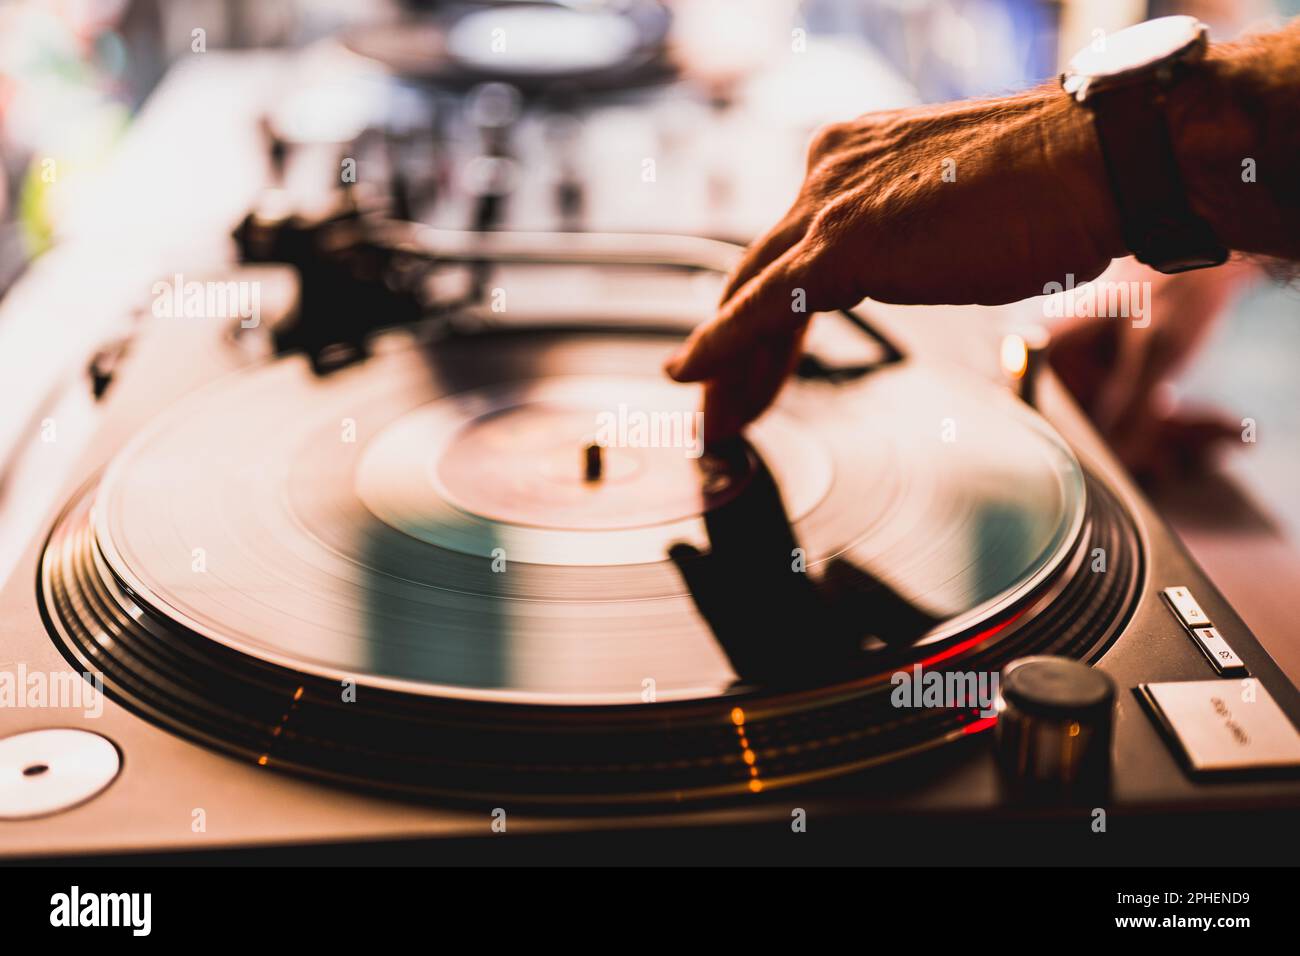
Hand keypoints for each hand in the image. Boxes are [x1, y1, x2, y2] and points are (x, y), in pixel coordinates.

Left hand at [664, 87, 1127, 437]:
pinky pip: (760, 308)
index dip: (763, 312)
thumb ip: (908, 235)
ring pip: (752, 295)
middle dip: (731, 347)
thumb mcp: (957, 211)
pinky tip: (690, 379)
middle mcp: (830, 172)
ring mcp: (831, 203)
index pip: (792, 250)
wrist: (1095, 163)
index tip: (751, 359)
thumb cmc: (1054, 190)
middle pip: (759, 273)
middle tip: (712, 402)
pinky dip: (717, 347)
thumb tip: (907, 261)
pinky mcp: (839, 245)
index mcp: (856, 159)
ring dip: (726, 365)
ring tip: (713, 420)